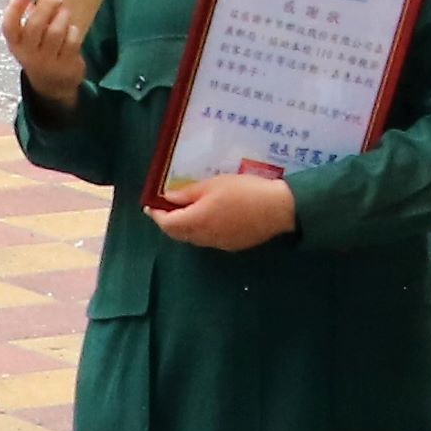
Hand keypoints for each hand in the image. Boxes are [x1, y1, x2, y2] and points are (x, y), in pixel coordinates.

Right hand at [5, 0, 89, 110]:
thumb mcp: (29, 41)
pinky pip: (72, 41)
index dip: (16, 6)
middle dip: (47, 8)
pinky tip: (71, 30)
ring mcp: (47, 62)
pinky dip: (73, 31)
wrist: (52, 86)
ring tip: (65, 12)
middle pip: (35, 26)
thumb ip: (30, 20)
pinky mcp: (65, 66)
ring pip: (55, 32)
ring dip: (62, 17)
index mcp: (16, 45)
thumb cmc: (39, 54)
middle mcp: (28, 55)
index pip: (9, 25)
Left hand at [152, 168, 302, 251]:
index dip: (157, 215)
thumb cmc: (245, 191)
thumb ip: (188, 193)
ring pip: (192, 238)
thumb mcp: (214, 184)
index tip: (151, 205)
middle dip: (168, 222)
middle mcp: (203, 237)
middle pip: (177, 234)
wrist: (279, 209)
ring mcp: (218, 244)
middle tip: (166, 208)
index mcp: (196, 221)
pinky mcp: (232, 246)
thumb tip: (168, 199)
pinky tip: (208, 218)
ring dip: (184, 227)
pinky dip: (200, 230)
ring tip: (186, 211)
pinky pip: (208, 239)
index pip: (167, 223)